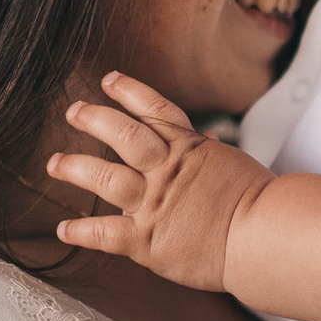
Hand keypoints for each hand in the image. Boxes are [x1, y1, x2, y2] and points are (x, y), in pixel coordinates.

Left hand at [46, 71, 274, 291]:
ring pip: (104, 177)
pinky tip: (63, 230)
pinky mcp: (148, 240)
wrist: (265, 235)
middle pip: (122, 134)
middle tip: (74, 112)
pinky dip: (81, 232)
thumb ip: (208, 154)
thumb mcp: (233, 164)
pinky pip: (104, 233)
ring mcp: (154, 203)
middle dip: (93, 119)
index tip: (110, 80)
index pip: (154, 110)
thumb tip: (204, 139)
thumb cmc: (261, 202)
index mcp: (190, 149)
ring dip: (74, 167)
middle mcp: (167, 170)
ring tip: (54, 163)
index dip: (129, 92)